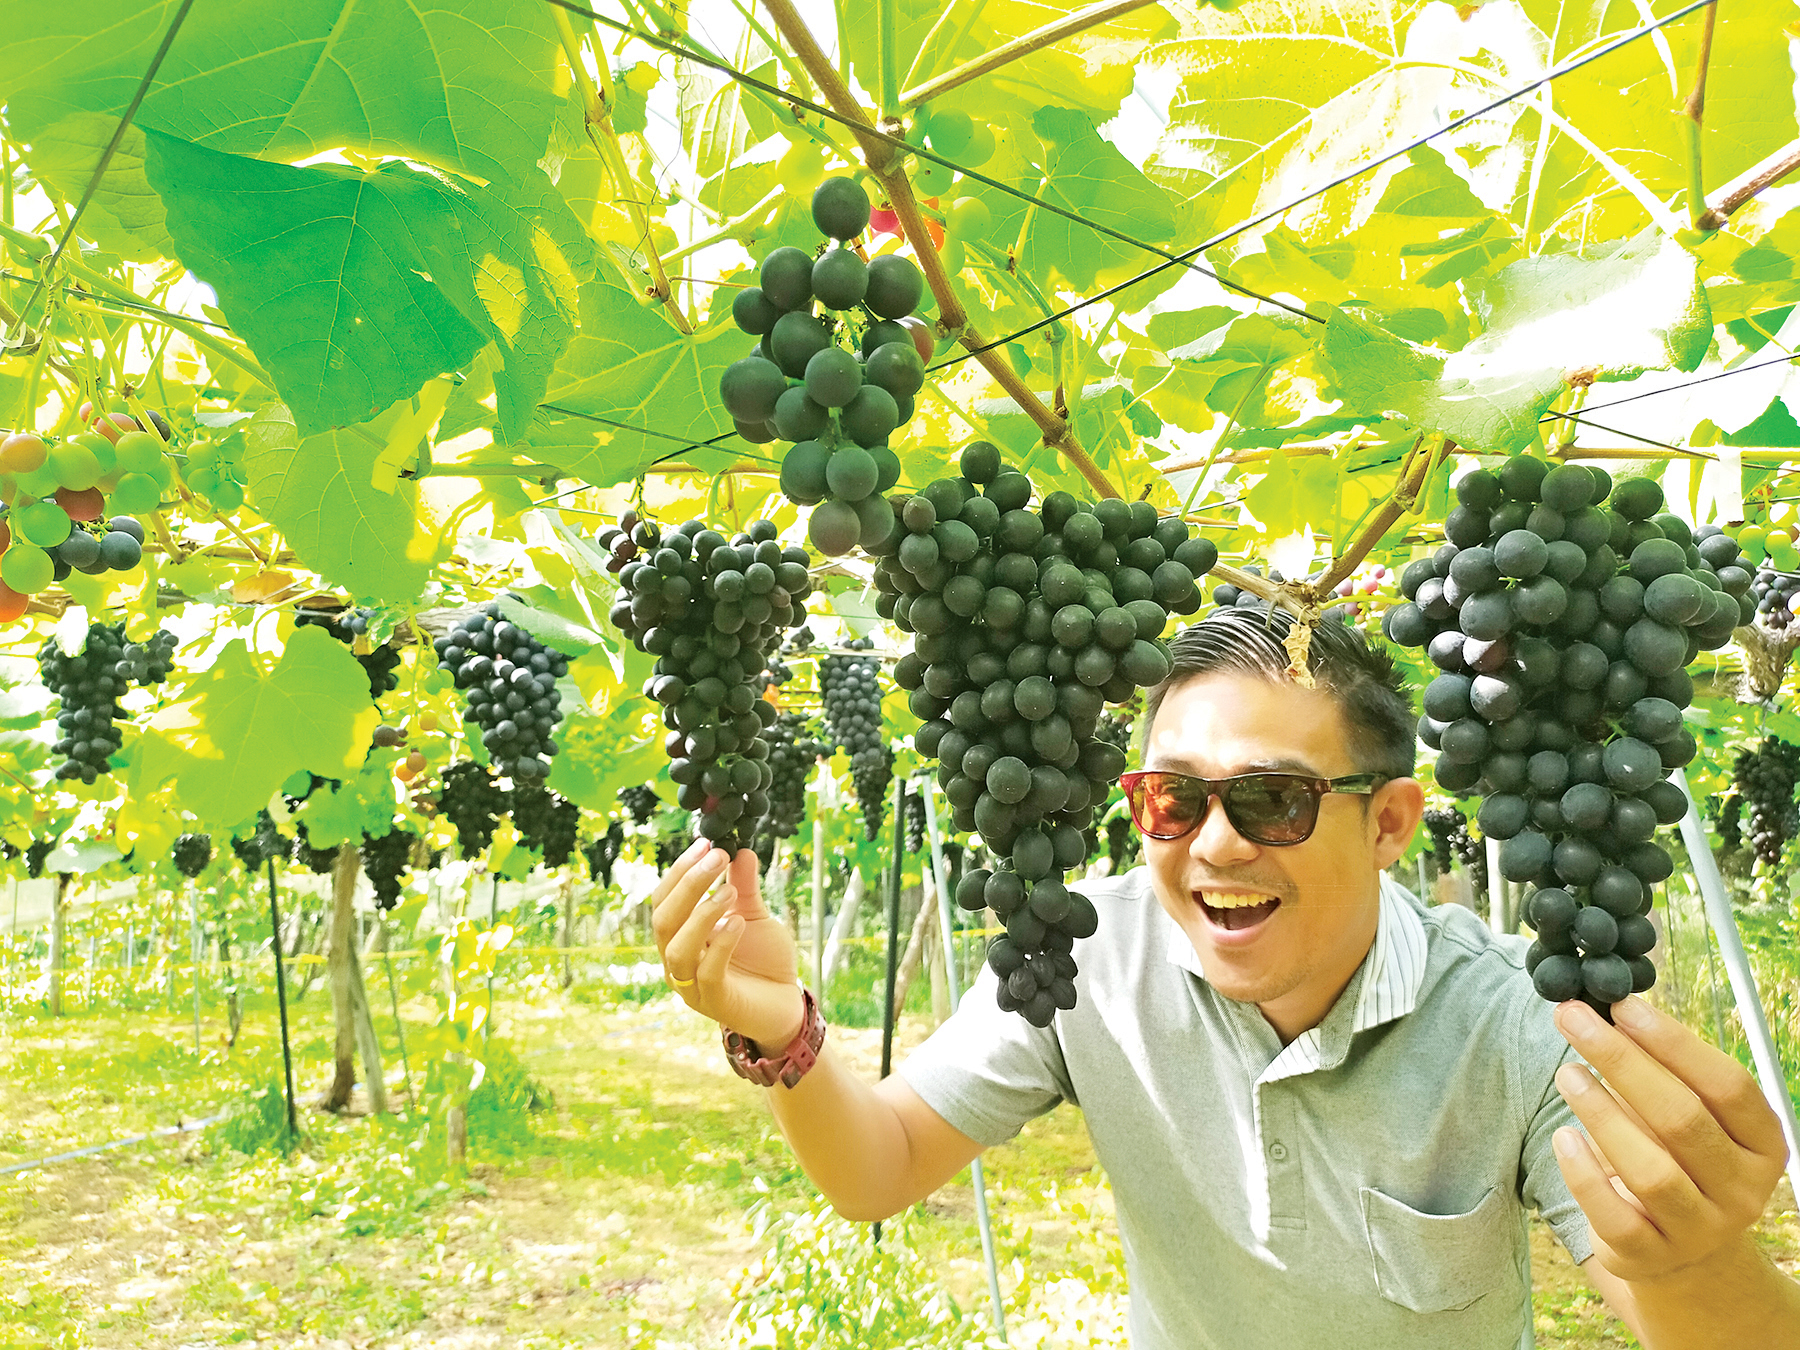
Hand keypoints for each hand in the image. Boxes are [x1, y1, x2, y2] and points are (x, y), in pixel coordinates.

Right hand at [650, 838, 804, 1046]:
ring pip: (677, 948)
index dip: (680, 871)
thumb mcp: (753, 916)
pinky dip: (722, 943)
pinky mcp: (716, 1003)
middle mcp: (677, 962)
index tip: (705, 843)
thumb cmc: (763, 961)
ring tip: (730, 891)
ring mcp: (693, 986)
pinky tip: (739, 922)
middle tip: (717, 857)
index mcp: (679, 937)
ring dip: (701, 913)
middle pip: (663, 920)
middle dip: (688, 884)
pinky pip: (708, 972)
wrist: (786, 1004)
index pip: (663, 900)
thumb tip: (741, 850)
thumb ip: (745, 887)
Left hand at [1552, 995, 1789, 1283]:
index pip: (1728, 1086)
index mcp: (1762, 1144)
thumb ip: (1660, 1072)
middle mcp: (1742, 1190)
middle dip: (1622, 1062)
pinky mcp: (1651, 1257)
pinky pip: (1614, 1216)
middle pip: (1682, 1120)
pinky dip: (1583, 1174)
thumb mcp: (1689, 1115)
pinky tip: (1562, 1137)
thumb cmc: (1679, 1159)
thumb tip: (1605, 1008)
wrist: (1683, 1251)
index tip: (1622, 1005)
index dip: (1673, 1042)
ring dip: (1601, 1114)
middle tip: (1573, 1019)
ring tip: (1566, 1073)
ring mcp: (1700, 1229)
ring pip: (1651, 1171)